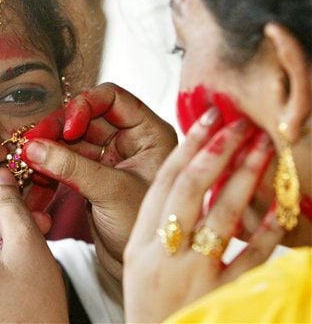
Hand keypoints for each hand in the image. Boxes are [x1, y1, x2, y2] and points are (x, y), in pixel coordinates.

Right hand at [23, 83, 177, 280]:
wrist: (141, 268)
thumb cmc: (144, 229)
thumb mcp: (111, 192)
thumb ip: (72, 167)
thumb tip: (34, 147)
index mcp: (148, 133)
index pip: (112, 97)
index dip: (84, 106)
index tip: (67, 129)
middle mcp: (129, 141)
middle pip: (84, 118)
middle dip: (56, 131)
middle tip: (31, 144)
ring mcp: (109, 159)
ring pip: (70, 142)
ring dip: (47, 152)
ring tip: (26, 165)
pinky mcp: (92, 177)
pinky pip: (65, 164)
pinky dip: (48, 172)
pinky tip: (34, 182)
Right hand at [123, 107, 284, 321]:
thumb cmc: (148, 300)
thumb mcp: (139, 259)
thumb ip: (158, 221)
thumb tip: (184, 178)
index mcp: (142, 241)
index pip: (165, 182)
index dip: (188, 147)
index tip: (209, 119)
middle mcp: (165, 253)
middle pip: (191, 190)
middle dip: (216, 151)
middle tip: (239, 124)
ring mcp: (193, 275)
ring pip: (221, 215)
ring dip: (244, 177)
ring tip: (262, 148)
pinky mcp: (222, 296)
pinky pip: (249, 258)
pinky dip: (266, 231)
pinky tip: (281, 208)